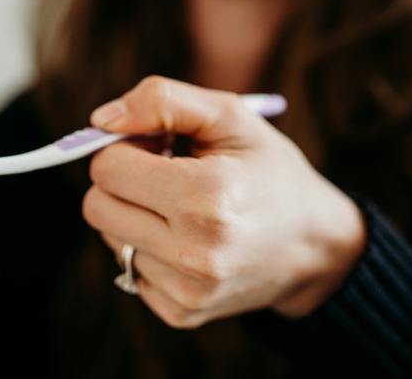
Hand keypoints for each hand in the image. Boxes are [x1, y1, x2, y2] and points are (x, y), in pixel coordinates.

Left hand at [84, 76, 365, 326]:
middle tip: (162, 172)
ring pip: (110, 238)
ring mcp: (187, 289)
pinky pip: (128, 270)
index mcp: (205, 196)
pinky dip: (147, 248)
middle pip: (97, 206)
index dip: (125, 146)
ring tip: (181, 206)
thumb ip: (162, 100)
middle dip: (120, 181)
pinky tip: (185, 237)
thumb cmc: (268, 171)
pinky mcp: (182, 312)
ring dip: (134, 215)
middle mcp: (194, 251)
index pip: (107, 167)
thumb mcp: (230, 117)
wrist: (314, 245)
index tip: (158, 144)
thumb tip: (100, 119)